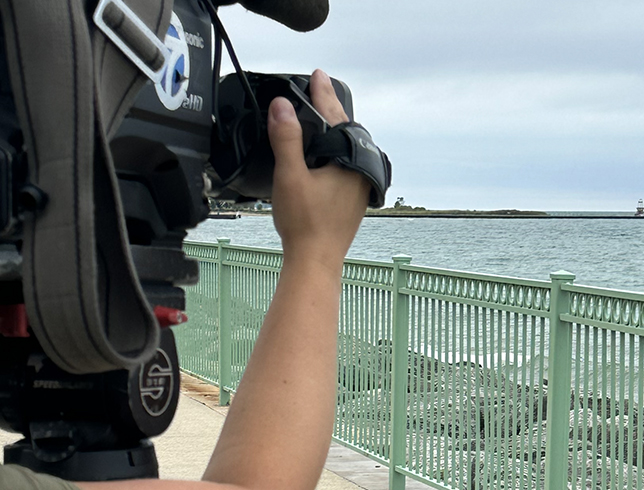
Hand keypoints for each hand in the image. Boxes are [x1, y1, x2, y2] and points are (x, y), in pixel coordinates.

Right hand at [267, 68, 369, 271]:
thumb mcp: (290, 175)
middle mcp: (361, 171)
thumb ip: (286, 139)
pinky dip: (334, 150)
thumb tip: (282, 106)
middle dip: (331, 109)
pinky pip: (346, 163)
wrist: (315, 261)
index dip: (323, 94)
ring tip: (322, 116)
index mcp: (350, 161)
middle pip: (346, 130)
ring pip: (347, 148)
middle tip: (319, 90)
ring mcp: (360, 186)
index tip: (318, 75)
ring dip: (334, 130)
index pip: (336, 116)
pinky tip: (324, 154)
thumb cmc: (305, 224)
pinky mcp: (354, 198)